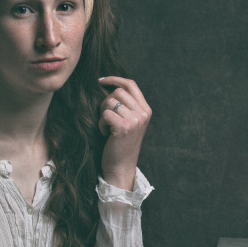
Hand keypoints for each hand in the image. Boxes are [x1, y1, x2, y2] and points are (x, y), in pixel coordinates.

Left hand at [97, 76, 151, 190]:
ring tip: (107, 128)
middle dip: (105, 102)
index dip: (115, 79)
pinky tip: (105, 134)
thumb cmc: (121, 144)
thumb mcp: (130, 122)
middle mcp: (143, 113)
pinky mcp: (124, 127)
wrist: (121, 167)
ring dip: (103, 114)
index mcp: (146, 110)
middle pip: (117, 92)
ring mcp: (135, 120)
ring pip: (109, 102)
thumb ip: (127, 105)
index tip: (101, 81)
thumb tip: (110, 86)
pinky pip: (105, 114)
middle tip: (106, 118)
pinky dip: (101, 123)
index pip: (131, 84)